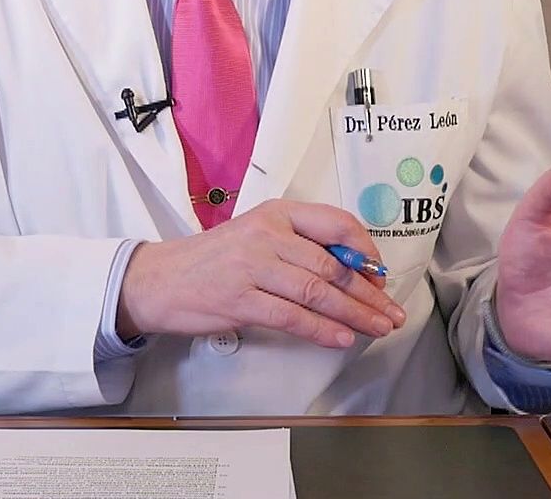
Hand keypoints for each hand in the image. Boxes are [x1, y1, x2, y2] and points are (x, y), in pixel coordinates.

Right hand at [116, 200, 406, 348]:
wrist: (160, 279)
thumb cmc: (214, 260)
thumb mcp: (256, 235)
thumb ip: (298, 245)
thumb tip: (351, 271)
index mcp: (276, 212)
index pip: (336, 223)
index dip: (366, 252)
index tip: (381, 276)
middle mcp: (267, 233)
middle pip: (333, 265)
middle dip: (369, 294)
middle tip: (391, 312)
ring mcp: (252, 266)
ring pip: (318, 292)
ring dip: (355, 314)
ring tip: (377, 328)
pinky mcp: (240, 299)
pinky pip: (292, 317)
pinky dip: (321, 330)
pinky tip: (341, 338)